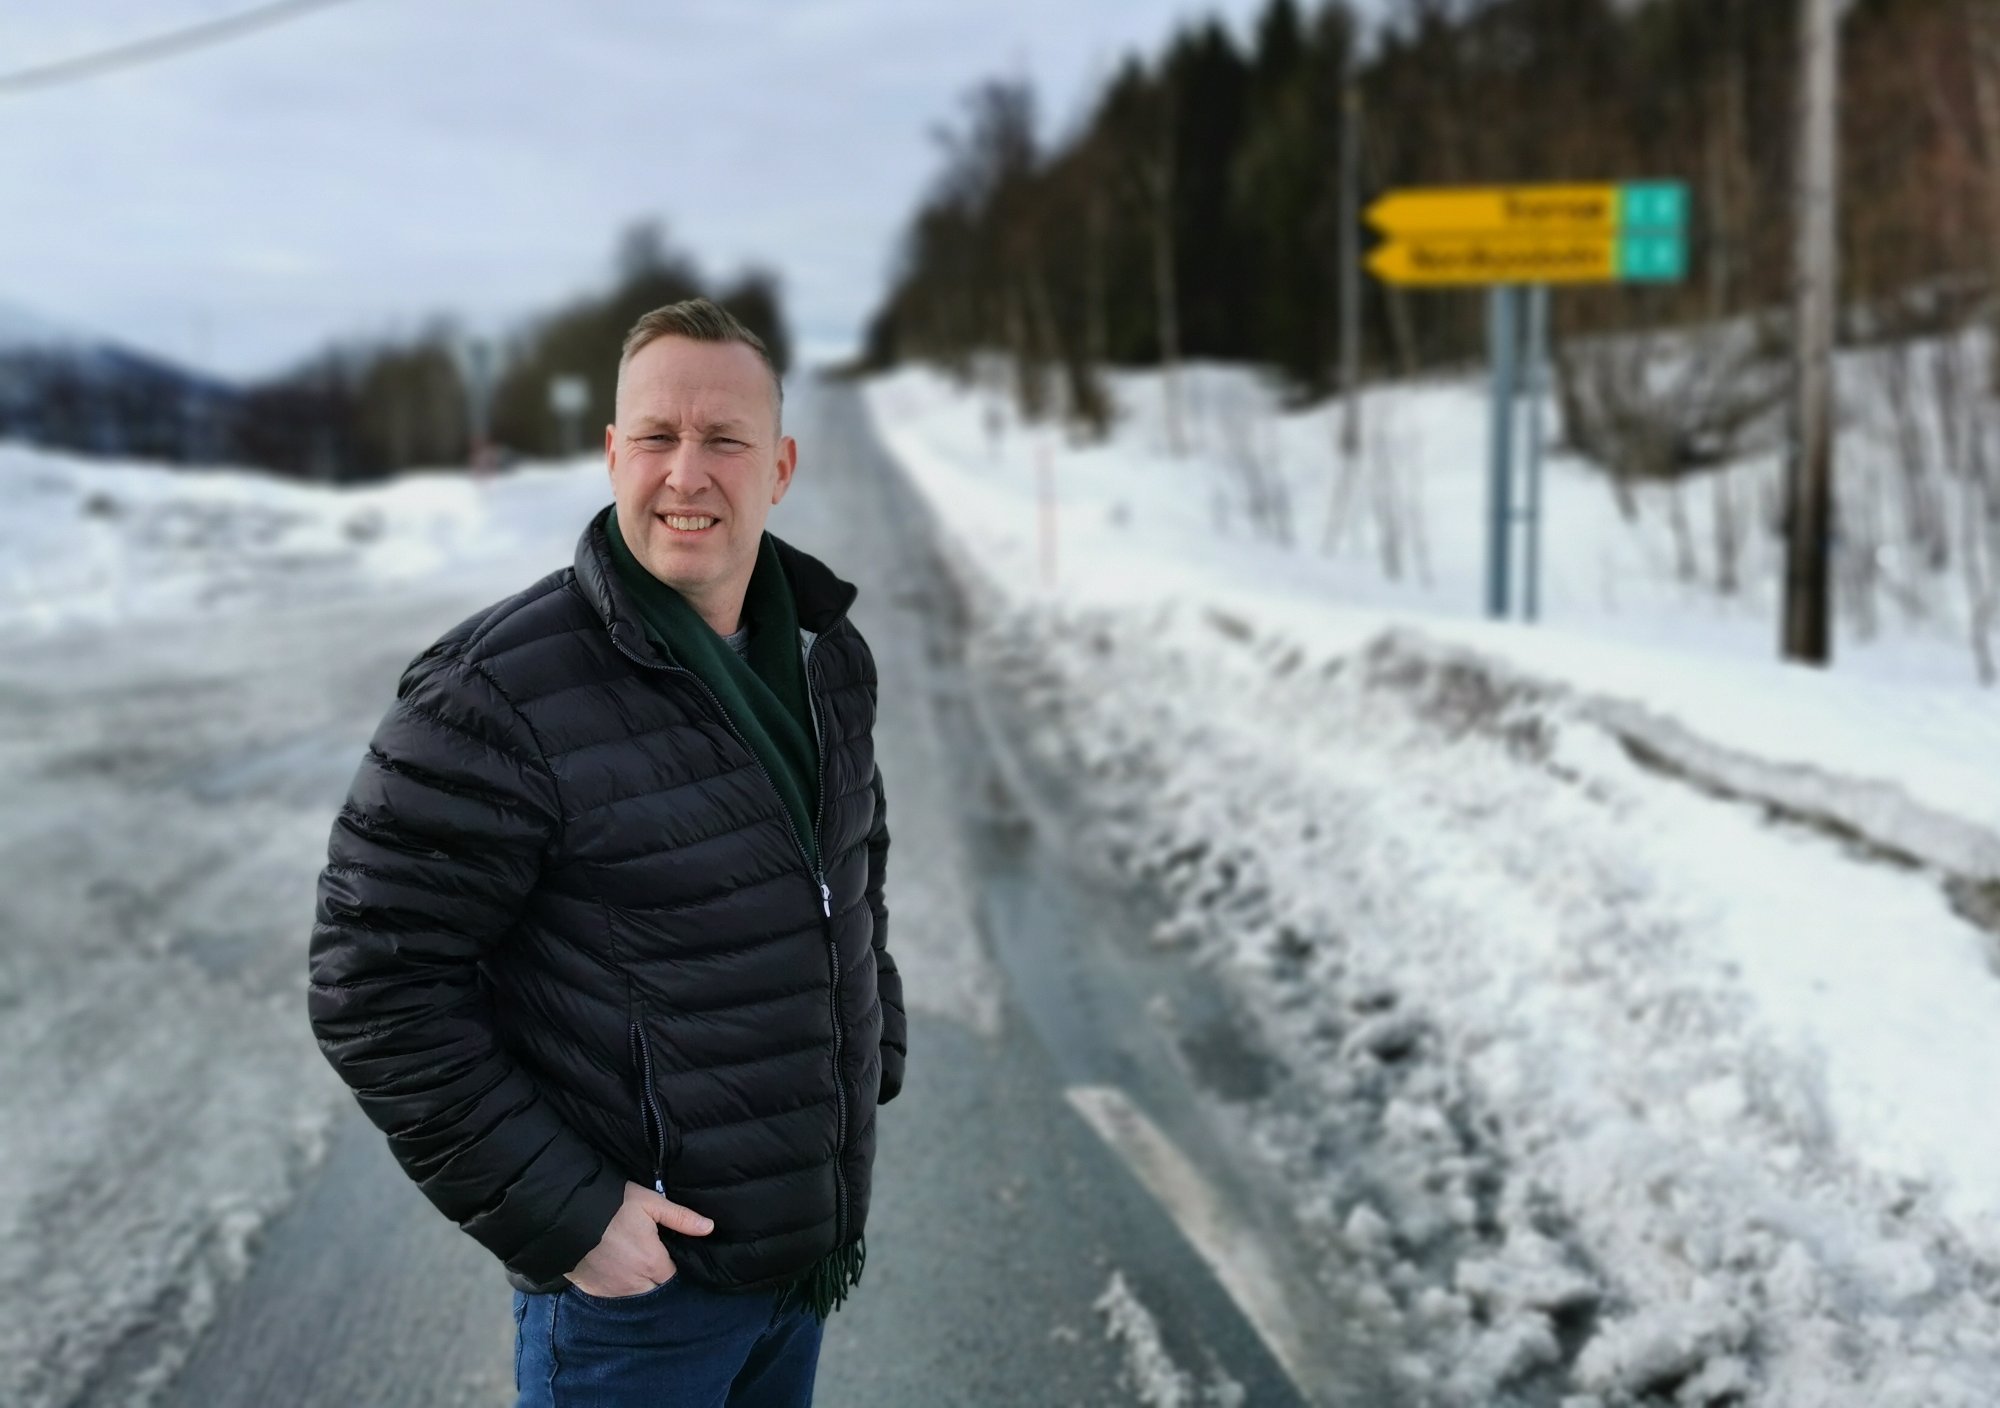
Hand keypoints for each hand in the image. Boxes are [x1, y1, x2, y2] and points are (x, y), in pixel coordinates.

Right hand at [565, 1180, 713, 1296]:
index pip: (673, 1277)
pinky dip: (616, 1288)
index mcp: (653, 1264)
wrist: (567, 1215)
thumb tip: (709, 1228)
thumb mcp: (649, 1203)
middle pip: (655, 1290)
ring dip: (637, 1285)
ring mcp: (614, 1291)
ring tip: (630, 1264)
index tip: (666, 1254)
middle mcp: (636, 1284)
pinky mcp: (595, 1292)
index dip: (671, 1266)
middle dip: (656, 1278)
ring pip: (635, 1296)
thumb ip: (680, 1218)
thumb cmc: (612, 1206)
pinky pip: (613, 1296)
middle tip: (648, 1258)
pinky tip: (613, 1271)